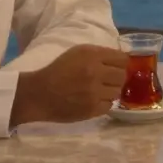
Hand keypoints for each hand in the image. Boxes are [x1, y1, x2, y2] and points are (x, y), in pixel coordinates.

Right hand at [13, 44, 128, 124]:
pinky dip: (104, 103)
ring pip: (117, 91)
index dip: (121, 63)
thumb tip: (120, 59)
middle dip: (117, 77)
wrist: (39, 94)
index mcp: (92, 55)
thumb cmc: (58, 70)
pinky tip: (95, 100)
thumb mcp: (77, 52)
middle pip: (122, 75)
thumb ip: (99, 54)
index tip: (116, 67)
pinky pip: (109, 105)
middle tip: (108, 80)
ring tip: (100, 91)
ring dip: (111, 91)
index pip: (122, 59)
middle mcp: (96, 72)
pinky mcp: (92, 109)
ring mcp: (95, 92)